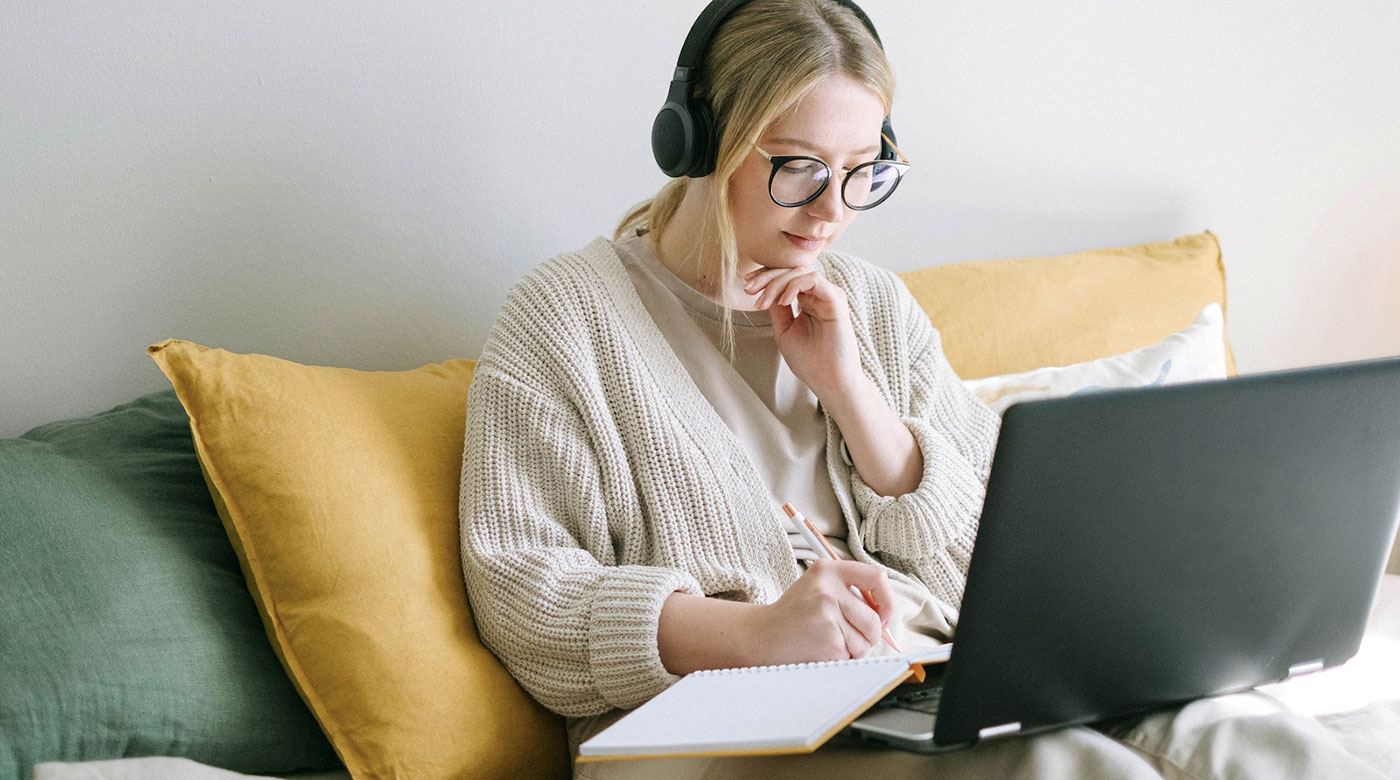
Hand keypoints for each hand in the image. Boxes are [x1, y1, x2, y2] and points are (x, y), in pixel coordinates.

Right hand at [740, 559, 896, 665]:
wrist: (762, 636)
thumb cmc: (794, 615)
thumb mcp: (818, 588)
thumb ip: (850, 593)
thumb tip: (887, 614)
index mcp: (828, 571)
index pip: (877, 577)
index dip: (886, 599)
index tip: (881, 613)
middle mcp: (828, 589)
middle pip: (875, 618)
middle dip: (869, 634)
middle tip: (847, 635)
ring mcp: (827, 615)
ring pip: (866, 640)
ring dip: (854, 648)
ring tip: (828, 641)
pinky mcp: (828, 640)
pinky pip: (852, 655)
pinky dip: (842, 658)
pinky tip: (821, 649)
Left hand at [743, 265, 863, 398]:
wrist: (829, 381)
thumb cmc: (810, 361)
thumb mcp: (784, 331)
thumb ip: (777, 309)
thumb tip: (765, 288)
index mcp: (808, 301)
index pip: (787, 278)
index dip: (766, 277)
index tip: (747, 286)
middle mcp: (819, 295)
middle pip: (792, 270)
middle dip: (766, 276)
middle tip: (748, 289)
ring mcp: (828, 296)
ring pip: (800, 272)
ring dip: (776, 282)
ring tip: (763, 301)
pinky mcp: (836, 300)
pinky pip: (813, 280)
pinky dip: (793, 286)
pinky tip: (783, 302)